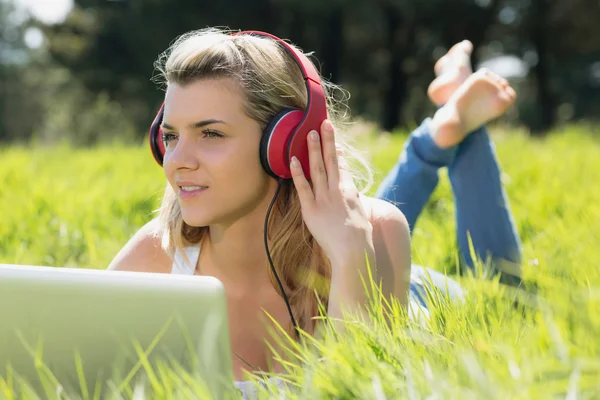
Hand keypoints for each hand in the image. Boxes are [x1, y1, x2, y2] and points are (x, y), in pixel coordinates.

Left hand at [290, 119, 372, 266]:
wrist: (353, 252)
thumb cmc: (360, 240)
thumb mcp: (362, 217)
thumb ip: (356, 205)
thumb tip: (355, 200)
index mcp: (351, 193)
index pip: (343, 169)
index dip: (338, 154)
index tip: (334, 143)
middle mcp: (337, 191)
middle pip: (331, 161)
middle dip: (327, 141)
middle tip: (324, 123)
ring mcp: (323, 199)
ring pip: (317, 168)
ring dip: (313, 149)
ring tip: (309, 133)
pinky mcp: (310, 209)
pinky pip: (302, 187)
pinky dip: (297, 172)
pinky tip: (293, 158)